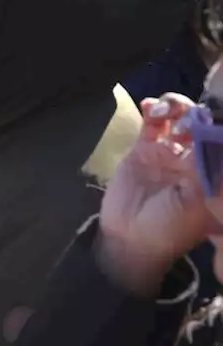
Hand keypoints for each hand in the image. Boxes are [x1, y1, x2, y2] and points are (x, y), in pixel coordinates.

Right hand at [97, 94, 215, 295]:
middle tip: (184, 124)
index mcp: (212, 170)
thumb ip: (206, 169)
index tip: (206, 122)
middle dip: (195, 113)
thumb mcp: (196, 202)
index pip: (217, 137)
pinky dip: (151, 110)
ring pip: (177, 118)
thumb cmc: (169, 227)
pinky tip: (149, 106)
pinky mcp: (143, 150)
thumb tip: (214, 137)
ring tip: (164, 112)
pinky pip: (151, 124)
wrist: (131, 239)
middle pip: (200, 122)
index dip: (214, 123)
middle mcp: (193, 157)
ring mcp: (168, 152)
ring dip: (174, 107)